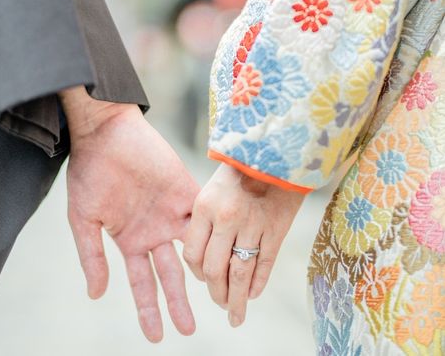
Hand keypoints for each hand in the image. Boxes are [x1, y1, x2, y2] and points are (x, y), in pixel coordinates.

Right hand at [61, 87, 199, 341]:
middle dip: (179, 302)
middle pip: (171, 274)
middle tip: (190, 329)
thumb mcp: (84, 219)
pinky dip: (215, 232)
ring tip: (217, 295)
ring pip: (193, 249)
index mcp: (130, 239)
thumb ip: (92, 256)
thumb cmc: (89, 173)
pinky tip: (227, 250)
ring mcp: (171, 211)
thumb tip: (96, 295)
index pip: (142, 282)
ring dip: (204, 272)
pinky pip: (203, 215)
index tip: (156, 336)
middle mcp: (154, 230)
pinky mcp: (185, 189)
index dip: (148, 309)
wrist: (105, 133)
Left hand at [183, 164, 303, 327]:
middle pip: (214, 269)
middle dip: (215, 292)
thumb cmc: (240, 170)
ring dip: (236, 299)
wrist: (274, 154)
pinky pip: (264, 266)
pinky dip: (257, 285)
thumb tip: (201, 256)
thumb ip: (205, 220)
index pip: (192, 253)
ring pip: (240, 274)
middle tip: (219, 302)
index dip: (196, 272)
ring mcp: (252, 226)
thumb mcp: (212, 189)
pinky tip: (252, 296)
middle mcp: (226, 218)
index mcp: (205, 206)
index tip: (202, 277)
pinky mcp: (276, 230)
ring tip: (234, 314)